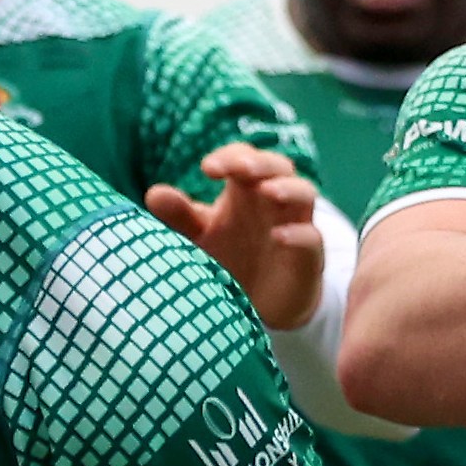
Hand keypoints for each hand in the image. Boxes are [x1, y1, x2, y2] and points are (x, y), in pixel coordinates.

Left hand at [145, 144, 327, 332]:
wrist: (258, 309)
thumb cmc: (229, 260)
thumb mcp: (199, 237)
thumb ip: (180, 216)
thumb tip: (154, 193)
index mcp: (245, 190)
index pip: (244, 157)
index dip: (230, 156)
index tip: (206, 169)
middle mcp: (273, 201)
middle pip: (278, 166)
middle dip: (260, 163)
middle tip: (238, 169)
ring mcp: (294, 225)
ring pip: (304, 193)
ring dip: (287, 188)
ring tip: (267, 192)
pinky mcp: (307, 258)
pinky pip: (311, 239)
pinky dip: (297, 234)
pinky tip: (278, 237)